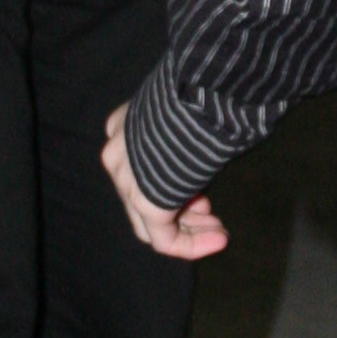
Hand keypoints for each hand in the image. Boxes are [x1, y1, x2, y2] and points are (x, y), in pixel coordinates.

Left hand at [103, 104, 227, 259]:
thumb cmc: (198, 93)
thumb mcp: (182, 110)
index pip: (139, 171)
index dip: (171, 184)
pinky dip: (191, 244)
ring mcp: (126, 181)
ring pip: (152, 220)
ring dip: (190, 229)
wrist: (194, 94)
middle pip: (143, 198)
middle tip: (212, 218)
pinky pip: (163, 238)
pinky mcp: (144, 202)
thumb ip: (182, 134)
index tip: (202, 195)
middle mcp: (116, 156)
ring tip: (219, 233)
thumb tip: (203, 149)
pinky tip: (219, 240)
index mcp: (122, 128)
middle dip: (182, 211)